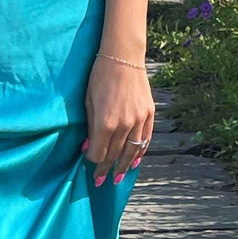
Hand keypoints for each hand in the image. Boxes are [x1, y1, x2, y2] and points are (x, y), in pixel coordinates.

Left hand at [84, 53, 152, 188]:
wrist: (123, 58)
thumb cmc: (99, 77)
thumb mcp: (88, 102)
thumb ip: (90, 127)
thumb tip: (89, 148)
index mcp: (105, 123)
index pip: (99, 153)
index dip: (93, 162)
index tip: (89, 165)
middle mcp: (124, 125)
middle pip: (114, 155)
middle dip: (107, 169)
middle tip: (101, 181)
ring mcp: (139, 120)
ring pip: (132, 151)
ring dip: (124, 166)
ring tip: (118, 177)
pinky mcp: (149, 114)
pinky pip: (145, 139)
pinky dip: (140, 152)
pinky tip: (134, 161)